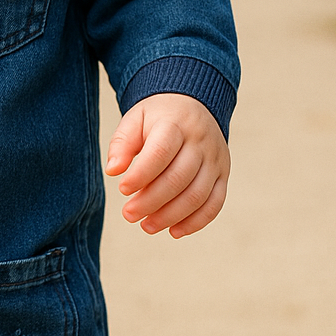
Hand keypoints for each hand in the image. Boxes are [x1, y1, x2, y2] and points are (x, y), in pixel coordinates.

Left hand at [105, 92, 229, 237]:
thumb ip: (121, 144)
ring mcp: (215, 159)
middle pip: (179, 178)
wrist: (193, 104)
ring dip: (171, 216)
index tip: (122, 189)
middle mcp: (200, 142)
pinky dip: (196, 222)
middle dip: (151, 202)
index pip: (160, 153)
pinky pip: (215, 203)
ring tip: (147, 226)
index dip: (141, 175)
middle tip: (128, 215)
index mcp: (175, 124)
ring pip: (198, 195)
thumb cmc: (157, 117)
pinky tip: (174, 231)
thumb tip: (113, 171)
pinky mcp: (222, 175)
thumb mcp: (134, 119)